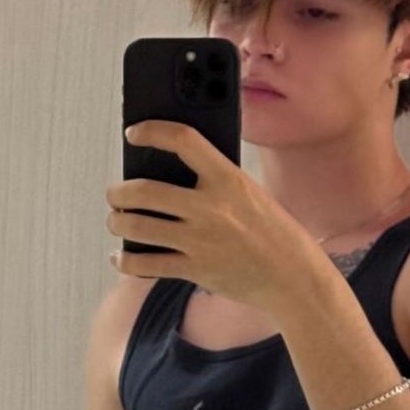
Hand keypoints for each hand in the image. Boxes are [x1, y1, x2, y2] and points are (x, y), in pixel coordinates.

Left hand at [106, 120, 320, 312]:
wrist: (294, 277)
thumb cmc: (274, 232)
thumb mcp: (250, 193)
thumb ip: (215, 182)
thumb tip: (168, 175)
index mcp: (228, 179)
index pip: (182, 140)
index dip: (152, 131)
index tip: (135, 133)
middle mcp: (211, 208)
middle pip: (144, 190)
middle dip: (119, 192)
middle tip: (115, 193)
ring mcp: (200, 241)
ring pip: (137, 227)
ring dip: (117, 222)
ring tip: (117, 220)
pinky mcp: (195, 270)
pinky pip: (145, 265)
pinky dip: (125, 261)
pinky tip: (121, 257)